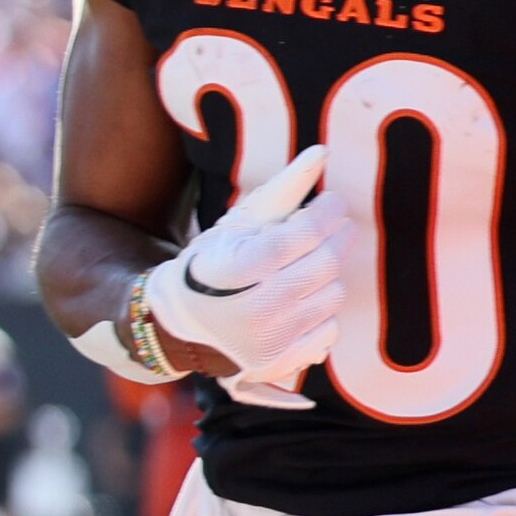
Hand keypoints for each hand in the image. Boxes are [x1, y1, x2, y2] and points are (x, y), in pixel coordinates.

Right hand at [133, 146, 358, 407]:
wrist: (177, 327)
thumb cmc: (208, 266)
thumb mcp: (234, 225)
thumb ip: (281, 189)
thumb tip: (321, 153)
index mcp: (235, 269)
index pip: (303, 234)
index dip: (327, 213)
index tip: (333, 202)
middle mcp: (253, 309)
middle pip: (325, 264)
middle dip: (337, 238)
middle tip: (335, 226)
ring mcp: (269, 341)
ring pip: (332, 295)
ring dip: (327, 276)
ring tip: (309, 265)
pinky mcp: (282, 363)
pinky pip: (330, 331)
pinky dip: (321, 313)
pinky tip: (300, 302)